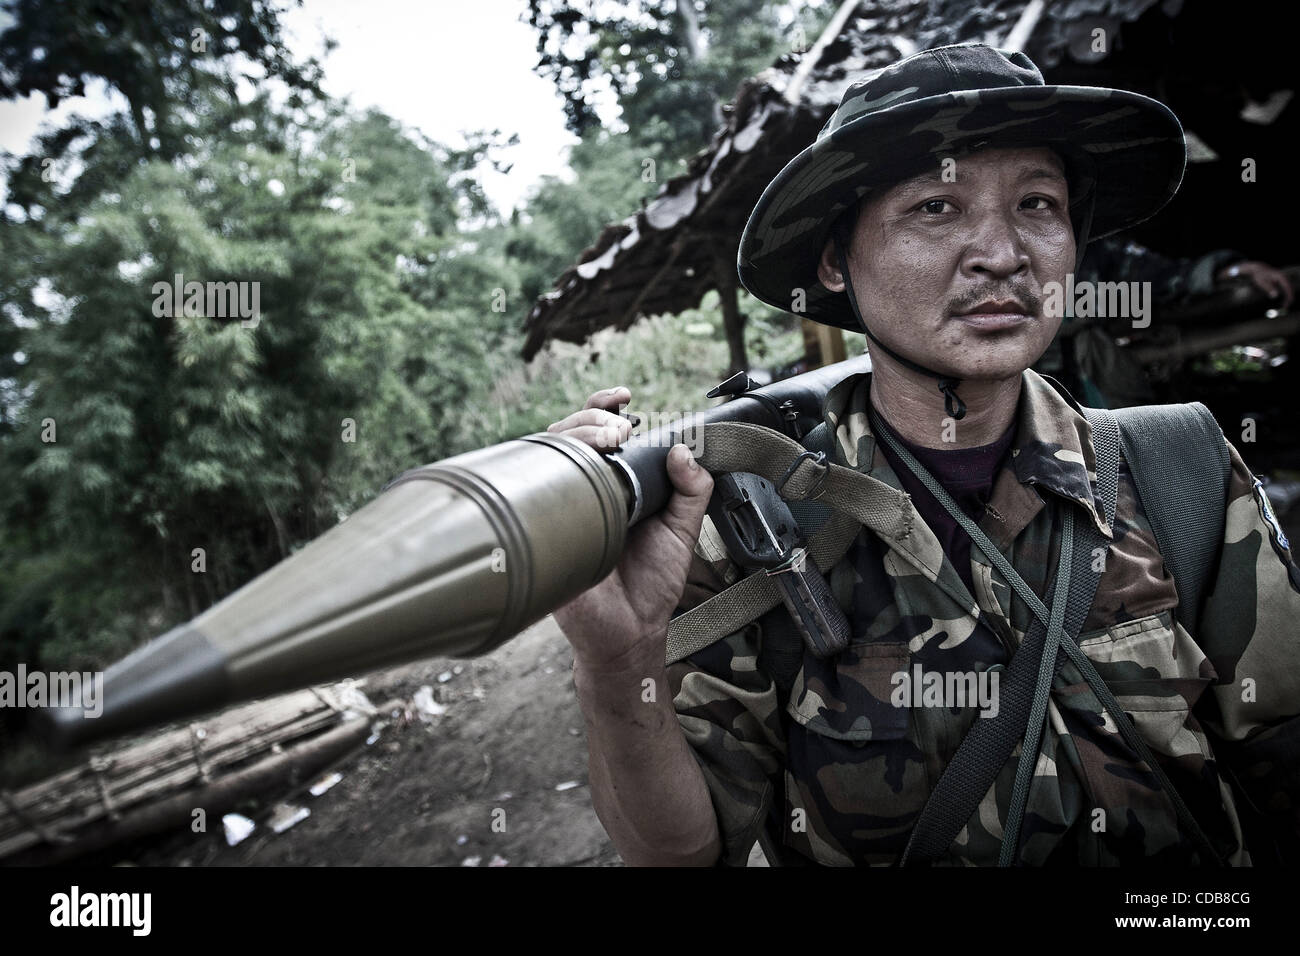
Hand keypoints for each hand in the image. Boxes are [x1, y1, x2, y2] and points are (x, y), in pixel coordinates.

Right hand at [546, 387, 713, 672]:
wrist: (628, 631)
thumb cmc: (651, 585)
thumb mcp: (682, 531)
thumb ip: (692, 491)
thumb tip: (684, 451)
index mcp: (613, 485)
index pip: (598, 433)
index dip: (603, 407)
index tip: (625, 398)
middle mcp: (583, 491)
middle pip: (570, 433)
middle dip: (594, 418)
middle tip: (620, 430)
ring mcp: (561, 508)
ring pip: (549, 452)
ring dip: (576, 434)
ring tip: (607, 441)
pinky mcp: (546, 530)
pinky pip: (535, 490)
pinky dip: (551, 468)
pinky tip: (576, 467)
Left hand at [1218, 261, 1293, 309]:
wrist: (1257, 269)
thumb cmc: (1259, 276)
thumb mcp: (1262, 282)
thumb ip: (1268, 288)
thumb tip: (1275, 295)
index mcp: (1281, 277)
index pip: (1288, 288)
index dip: (1289, 297)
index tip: (1287, 304)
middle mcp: (1284, 278)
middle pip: (1290, 289)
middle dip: (1289, 299)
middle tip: (1285, 308)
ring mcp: (1283, 279)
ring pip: (1288, 290)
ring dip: (1287, 298)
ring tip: (1283, 306)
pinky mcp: (1281, 282)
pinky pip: (1285, 289)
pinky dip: (1285, 296)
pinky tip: (1282, 301)